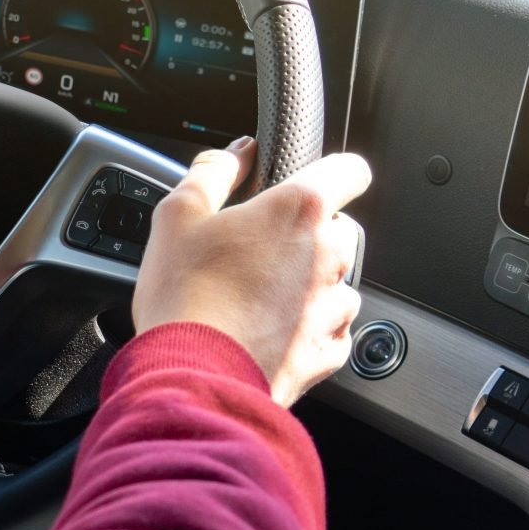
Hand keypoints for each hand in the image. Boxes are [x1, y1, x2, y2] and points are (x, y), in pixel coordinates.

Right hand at [131, 140, 371, 406]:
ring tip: (260, 299)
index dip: (334, 172)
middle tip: (260, 251)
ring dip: (311, 286)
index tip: (314, 183)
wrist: (191, 376)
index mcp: (298, 211)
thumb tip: (237, 152)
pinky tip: (271, 332)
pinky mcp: (328, 352)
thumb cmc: (183, 295)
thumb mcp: (177, 216)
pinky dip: (310, 330)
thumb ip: (213, 172)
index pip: (351, 170)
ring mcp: (331, 307)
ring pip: (338, 283)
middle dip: (308, 236)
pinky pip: (332, 331)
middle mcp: (327, 255)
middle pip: (340, 230)